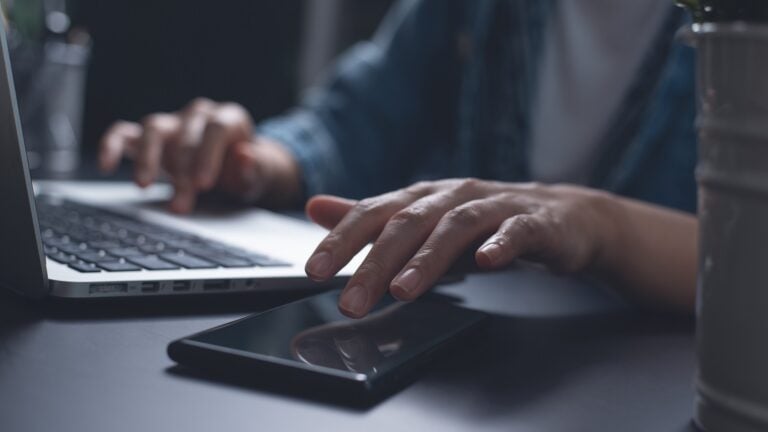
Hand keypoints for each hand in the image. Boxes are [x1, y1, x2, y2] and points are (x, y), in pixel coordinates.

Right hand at [99, 98, 300, 211]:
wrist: (235, 172)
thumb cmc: (246, 171)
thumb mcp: (261, 174)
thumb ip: (257, 168)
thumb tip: (246, 156)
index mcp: (229, 118)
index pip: (216, 129)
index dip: (208, 155)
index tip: (203, 183)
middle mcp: (198, 116)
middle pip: (186, 136)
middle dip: (183, 172)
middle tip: (181, 204)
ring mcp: (173, 124)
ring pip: (153, 128)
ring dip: (148, 158)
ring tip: (144, 185)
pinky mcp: (150, 138)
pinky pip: (124, 134)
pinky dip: (112, 145)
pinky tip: (106, 165)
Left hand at [304, 179, 619, 317]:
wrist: (561, 217)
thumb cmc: (484, 223)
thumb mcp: (422, 222)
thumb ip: (371, 219)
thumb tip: (315, 206)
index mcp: (423, 198)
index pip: (375, 213)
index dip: (343, 240)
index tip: (315, 270)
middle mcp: (454, 196)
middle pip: (410, 223)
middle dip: (376, 262)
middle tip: (351, 300)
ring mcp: (496, 206)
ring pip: (457, 226)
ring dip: (428, 258)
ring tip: (404, 289)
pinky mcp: (536, 222)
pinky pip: (518, 230)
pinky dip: (502, 243)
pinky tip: (488, 261)